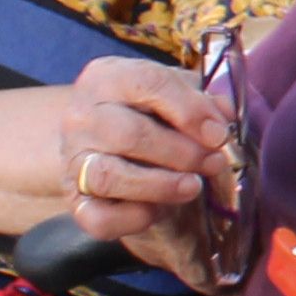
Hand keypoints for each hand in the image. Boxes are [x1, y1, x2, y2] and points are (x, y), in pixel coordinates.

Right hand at [53, 56, 243, 280]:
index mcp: (107, 78)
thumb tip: (222, 116)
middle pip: (129, 135)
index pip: (147, 83)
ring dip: (160, 186)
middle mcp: (82, 117)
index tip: (219, 135)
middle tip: (214, 163)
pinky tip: (158, 210)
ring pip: (109, 177)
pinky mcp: (75, 201)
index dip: (189, 111)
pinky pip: (98, 218)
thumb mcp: (170, 92)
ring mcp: (73, 160)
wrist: (95, 140)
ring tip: (193, 187)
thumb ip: (200, 101)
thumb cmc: (142, 112)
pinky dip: (133, 218)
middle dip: (182, 153)